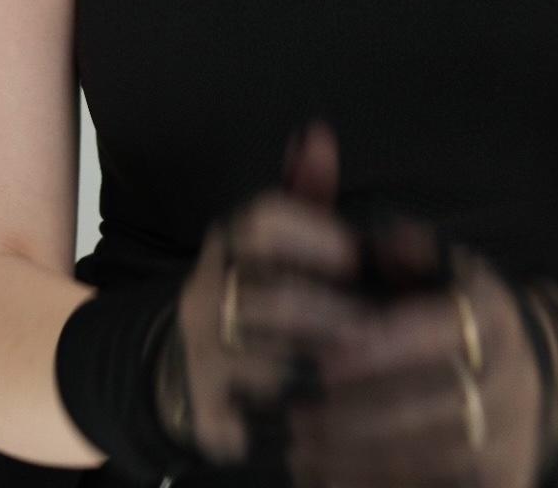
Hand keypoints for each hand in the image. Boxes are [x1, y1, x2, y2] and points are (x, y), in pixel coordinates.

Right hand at [159, 121, 369, 465]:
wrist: (180, 370)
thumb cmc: (252, 291)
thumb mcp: (273, 238)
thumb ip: (304, 191)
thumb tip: (318, 132)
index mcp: (229, 246)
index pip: (261, 223)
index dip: (314, 235)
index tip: (355, 254)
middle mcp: (208, 299)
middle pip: (272, 300)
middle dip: (333, 314)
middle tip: (377, 327)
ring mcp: (204, 362)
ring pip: (271, 367)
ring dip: (327, 370)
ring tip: (371, 372)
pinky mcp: (211, 421)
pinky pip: (264, 424)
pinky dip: (308, 421)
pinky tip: (344, 414)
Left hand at [286, 239, 557, 487]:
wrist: (534, 375)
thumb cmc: (464, 316)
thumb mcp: (448, 269)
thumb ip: (410, 249)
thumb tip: (387, 240)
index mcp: (493, 316)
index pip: (442, 332)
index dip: (384, 350)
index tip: (328, 362)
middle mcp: (510, 377)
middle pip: (430, 406)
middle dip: (357, 416)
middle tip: (298, 417)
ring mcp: (511, 436)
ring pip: (428, 457)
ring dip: (358, 459)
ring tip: (301, 450)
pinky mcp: (505, 481)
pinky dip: (377, 487)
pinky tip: (327, 480)